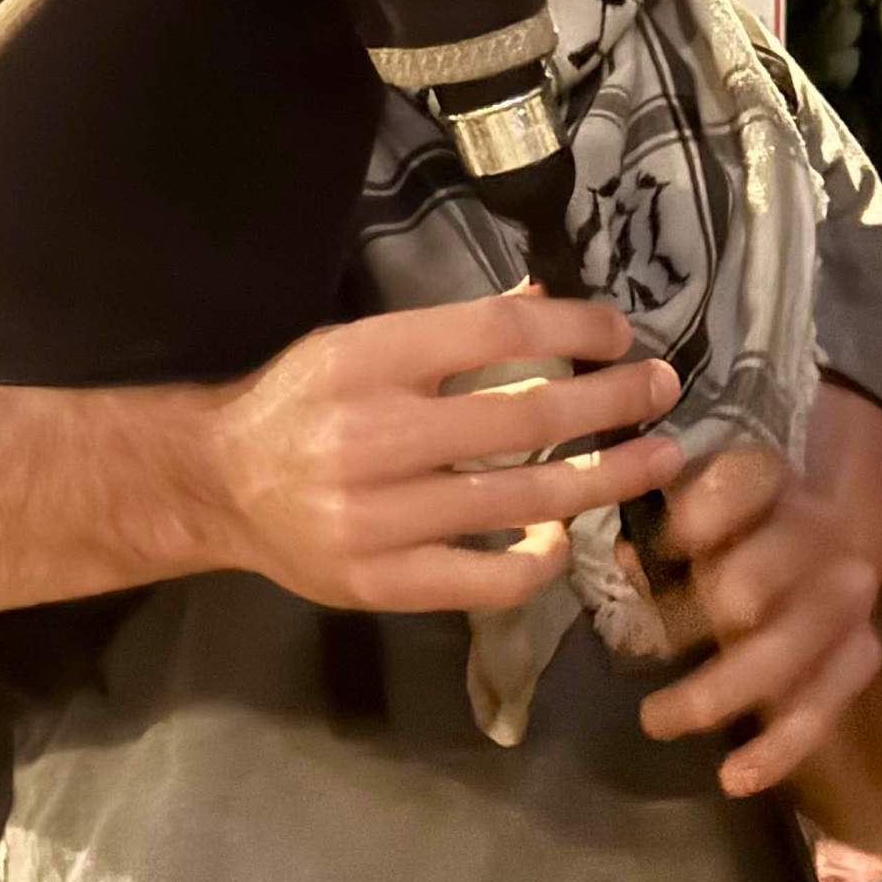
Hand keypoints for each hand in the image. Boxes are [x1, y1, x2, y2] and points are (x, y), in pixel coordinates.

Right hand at [209, 291, 682, 612]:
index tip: (620, 335)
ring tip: (657, 458)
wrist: (217, 484)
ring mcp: (379, 516)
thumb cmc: (296, 404)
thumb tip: (546, 300)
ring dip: (608, 476)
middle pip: (528, 416)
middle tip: (663, 391)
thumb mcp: (354, 345)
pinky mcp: (383, 581)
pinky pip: (492, 577)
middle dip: (614, 401)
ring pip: (525, 499)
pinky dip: (543, 558)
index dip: (574, 331)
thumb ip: (447, 332)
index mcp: (364, 359)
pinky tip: (563, 536)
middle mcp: (373, 434)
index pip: (496, 332)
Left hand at [631, 447, 881, 796]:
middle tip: (630, 648)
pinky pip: (823, 707)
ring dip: (717, 693)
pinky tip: (734, 777)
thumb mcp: (687, 490)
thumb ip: (655, 518)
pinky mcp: (862, 654)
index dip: (688, 520)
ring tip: (655, 720)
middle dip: (687, 621)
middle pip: (749, 586)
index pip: (734, 488)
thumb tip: (626, 560)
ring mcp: (849, 599)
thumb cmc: (728, 511)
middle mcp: (819, 533)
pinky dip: (777, 748)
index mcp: (769, 476)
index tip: (636, 551)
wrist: (826, 528)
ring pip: (783, 655)